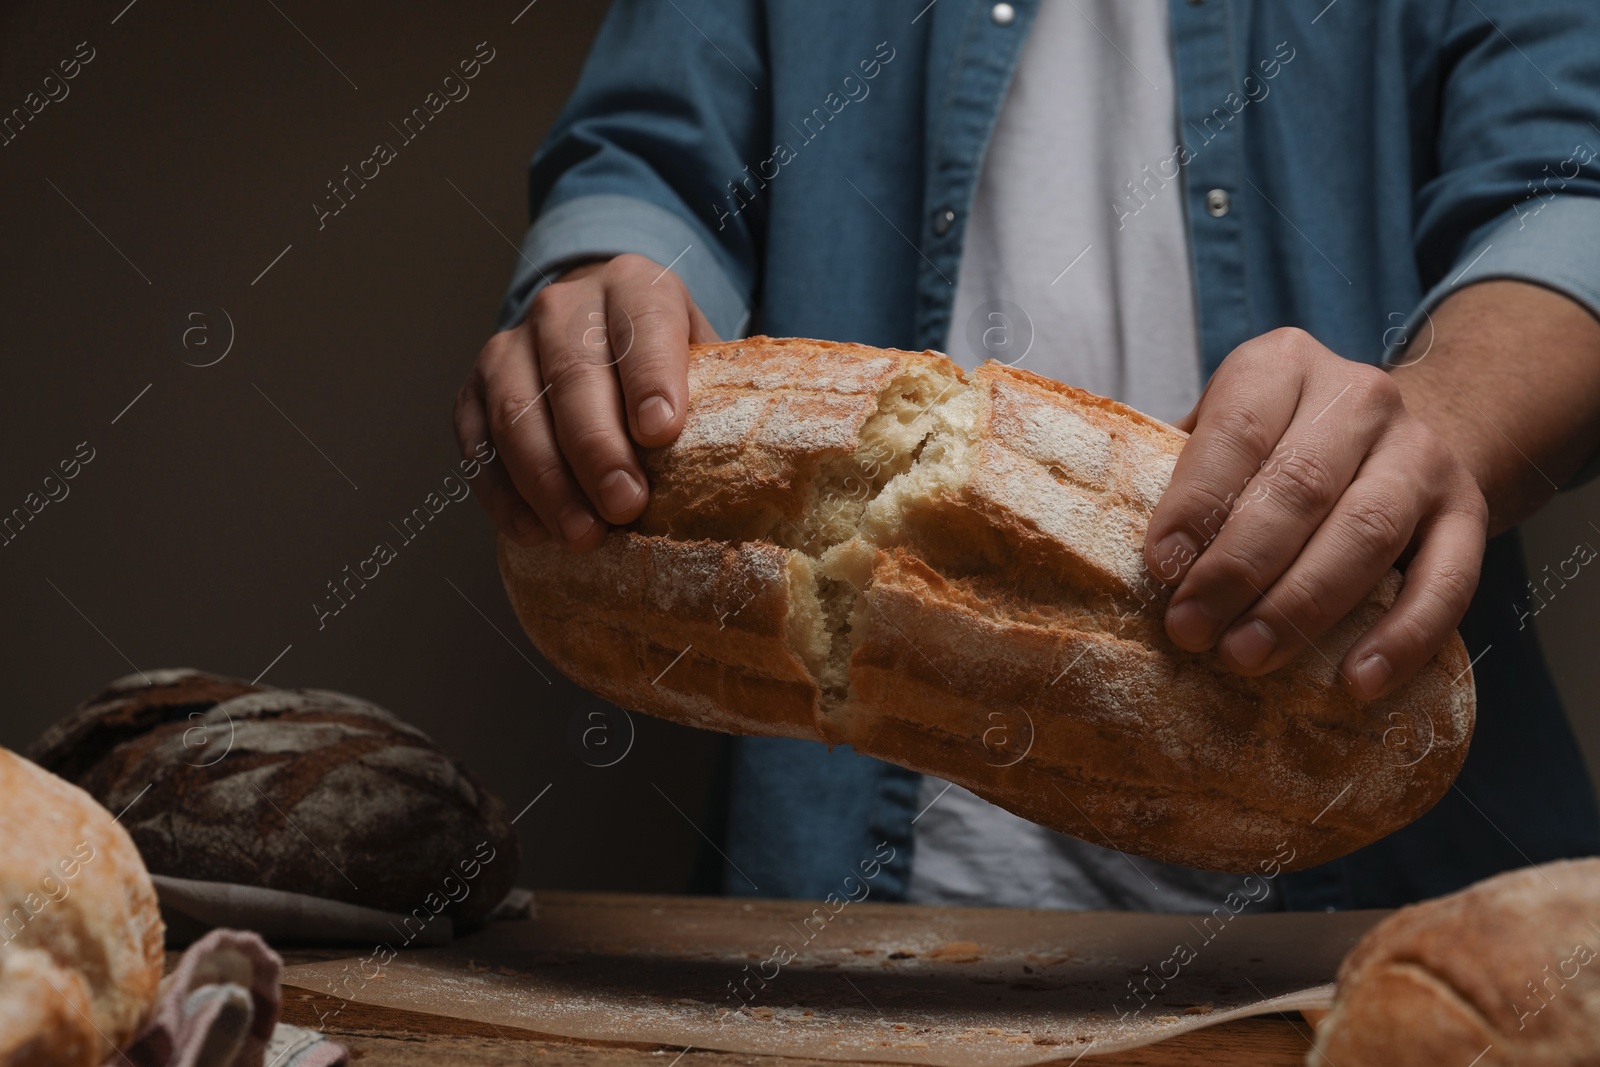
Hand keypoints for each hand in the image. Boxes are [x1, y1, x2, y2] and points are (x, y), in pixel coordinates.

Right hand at [454, 254, 718, 550]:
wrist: (596, 324)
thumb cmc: (666, 359)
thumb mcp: (704, 353)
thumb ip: (726, 389)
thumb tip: (773, 455)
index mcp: (635, 285)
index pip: (642, 324)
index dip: (649, 376)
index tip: (663, 431)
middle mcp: (564, 305)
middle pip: (573, 374)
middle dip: (597, 447)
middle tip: (625, 505)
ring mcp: (509, 346)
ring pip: (516, 411)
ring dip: (548, 481)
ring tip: (582, 536)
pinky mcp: (472, 390)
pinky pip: (477, 443)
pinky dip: (501, 492)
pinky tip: (531, 532)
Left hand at [1143, 328, 1487, 700]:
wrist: (1395, 438)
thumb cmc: (1275, 448)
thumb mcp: (1224, 434)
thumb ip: (1178, 473)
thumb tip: (1112, 549)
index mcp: (1283, 365)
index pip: (1237, 430)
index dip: (1196, 502)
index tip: (1161, 568)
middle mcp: (1361, 397)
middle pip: (1299, 486)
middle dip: (1238, 568)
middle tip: (1191, 630)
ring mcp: (1422, 452)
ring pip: (1366, 531)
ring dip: (1301, 605)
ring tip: (1248, 657)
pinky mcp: (1468, 512)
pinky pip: (1446, 580)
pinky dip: (1402, 637)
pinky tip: (1355, 682)